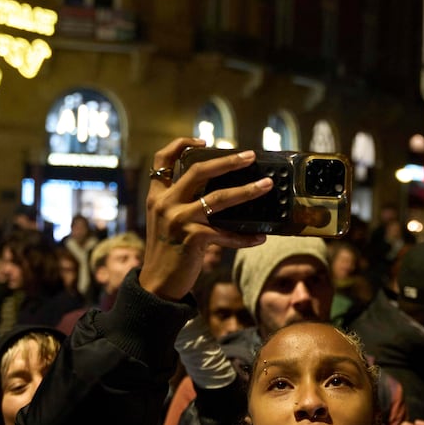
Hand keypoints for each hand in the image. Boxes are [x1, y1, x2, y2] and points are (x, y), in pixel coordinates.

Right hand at [137, 139, 270, 299]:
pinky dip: (244, 237)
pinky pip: (226, 234)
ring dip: (247, 190)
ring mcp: (179, 219)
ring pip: (219, 198)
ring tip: (266, 185)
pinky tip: (260, 237)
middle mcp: (165, 203)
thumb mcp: (164, 221)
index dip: (181, 144)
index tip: (203, 140)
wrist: (157, 284)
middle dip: (228, 161)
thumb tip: (216, 191)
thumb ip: (179, 203)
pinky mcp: (193, 238)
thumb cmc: (167, 251)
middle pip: (199, 170)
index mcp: (157, 196)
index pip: (163, 160)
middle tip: (250, 156)